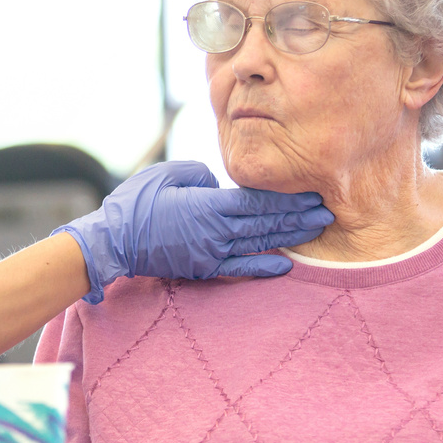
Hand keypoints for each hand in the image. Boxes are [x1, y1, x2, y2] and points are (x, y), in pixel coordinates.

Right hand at [57, 161, 332, 302]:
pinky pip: (239, 268)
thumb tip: (218, 184)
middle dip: (299, 216)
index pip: (258, 202)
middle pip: (266, 223)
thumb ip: (201, 176)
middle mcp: (215, 231)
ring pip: (258, 243)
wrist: (113, 241)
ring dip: (290, 237)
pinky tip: (285, 266)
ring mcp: (210, 252)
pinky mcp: (202, 267)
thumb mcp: (169, 175)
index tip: (311, 192)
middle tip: (329, 211)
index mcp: (208, 205)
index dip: (288, 198)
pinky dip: (263, 268)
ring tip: (317, 230)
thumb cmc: (136, 203)